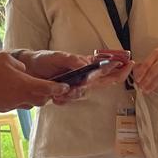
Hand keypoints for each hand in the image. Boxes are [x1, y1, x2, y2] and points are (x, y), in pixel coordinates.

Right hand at [0, 51, 66, 109]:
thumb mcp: (6, 58)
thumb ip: (19, 64)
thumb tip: (24, 70)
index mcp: (24, 84)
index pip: (48, 89)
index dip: (58, 88)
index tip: (65, 87)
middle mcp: (20, 97)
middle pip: (41, 100)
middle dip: (47, 94)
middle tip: (49, 87)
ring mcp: (11, 104)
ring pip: (29, 103)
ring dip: (33, 97)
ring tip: (31, 88)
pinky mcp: (2, 108)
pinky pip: (16, 104)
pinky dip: (19, 99)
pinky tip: (12, 90)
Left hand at [14, 48, 131, 103]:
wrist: (27, 69)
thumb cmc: (44, 59)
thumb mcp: (58, 56)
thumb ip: (73, 61)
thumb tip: (86, 65)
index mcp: (86, 65)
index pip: (107, 68)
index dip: (120, 68)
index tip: (130, 64)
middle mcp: (84, 76)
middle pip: (101, 84)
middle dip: (93, 84)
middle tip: (79, 83)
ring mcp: (75, 87)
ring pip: (83, 94)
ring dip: (73, 93)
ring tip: (60, 89)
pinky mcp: (64, 95)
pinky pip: (69, 100)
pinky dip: (63, 99)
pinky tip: (55, 96)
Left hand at [132, 40, 157, 92]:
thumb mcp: (156, 53)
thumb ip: (148, 61)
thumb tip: (137, 69)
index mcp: (156, 53)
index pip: (147, 63)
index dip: (141, 72)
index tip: (137, 79)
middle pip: (154, 71)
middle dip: (147, 80)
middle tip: (141, 87)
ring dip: (154, 84)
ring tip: (148, 90)